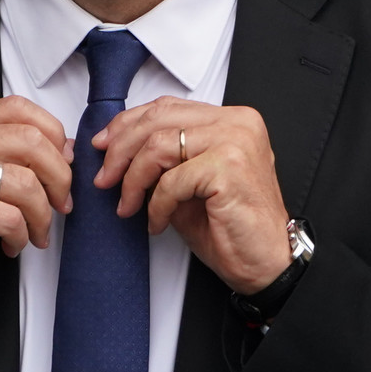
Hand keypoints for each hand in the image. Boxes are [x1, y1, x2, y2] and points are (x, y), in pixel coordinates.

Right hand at [0, 96, 72, 335]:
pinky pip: (9, 216)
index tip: (63, 163)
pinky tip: (12, 245)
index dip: (52, 133)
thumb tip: (64, 149)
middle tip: (61, 204)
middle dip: (59, 176)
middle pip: (29, 139)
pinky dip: (21, 235)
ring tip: (36, 233)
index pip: (17, 108)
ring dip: (42, 215)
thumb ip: (13, 163)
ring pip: (24, 181)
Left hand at [93, 96, 291, 294]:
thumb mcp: (189, 183)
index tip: (104, 145)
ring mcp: (235, 142)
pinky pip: (171, 180)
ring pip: (158, 146)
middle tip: (105, 178)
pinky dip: (156, 205)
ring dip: (133, 180)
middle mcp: (237, 123)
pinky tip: (157, 222)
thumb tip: (116, 152)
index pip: (167, 107)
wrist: (266, 264)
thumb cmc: (232, 228)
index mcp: (231, 120)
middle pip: (158, 120)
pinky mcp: (228, 167)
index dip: (128, 124)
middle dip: (121, 150)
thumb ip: (163, 160)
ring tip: (128, 205)